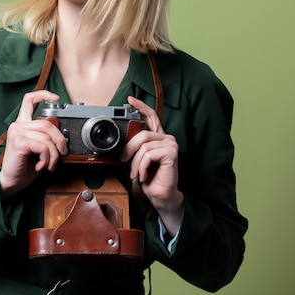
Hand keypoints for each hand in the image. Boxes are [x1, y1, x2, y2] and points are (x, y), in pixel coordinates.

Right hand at [0, 91, 67, 198]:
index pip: (29, 100)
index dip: (43, 95)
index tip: (56, 99)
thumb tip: (63, 137)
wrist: (11, 182)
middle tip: (62, 152)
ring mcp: (17, 132)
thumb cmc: (24, 167)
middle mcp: (18, 125)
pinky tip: (40, 166)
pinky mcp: (19, 142)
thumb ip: (46, 138)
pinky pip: (43, 147)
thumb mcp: (38, 149)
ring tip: (48, 164)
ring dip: (53, 155)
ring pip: (47, 137)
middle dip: (60, 140)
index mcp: (22, 124)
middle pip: (47, 123)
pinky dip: (46, 159)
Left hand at [120, 96, 183, 233]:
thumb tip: (123, 143)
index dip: (141, 106)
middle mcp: (166, 138)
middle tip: (124, 162)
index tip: (130, 99)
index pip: (151, 116)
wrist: (160, 196)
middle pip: (141, 134)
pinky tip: (143, 174)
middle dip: (129, 149)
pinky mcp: (171, 152)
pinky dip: (141, 166)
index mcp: (158, 137)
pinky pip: (148, 154)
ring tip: (135, 173)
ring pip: (143, 146)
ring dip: (135, 163)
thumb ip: (134, 148)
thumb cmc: (150, 179)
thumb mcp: (138, 160)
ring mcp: (170, 144)